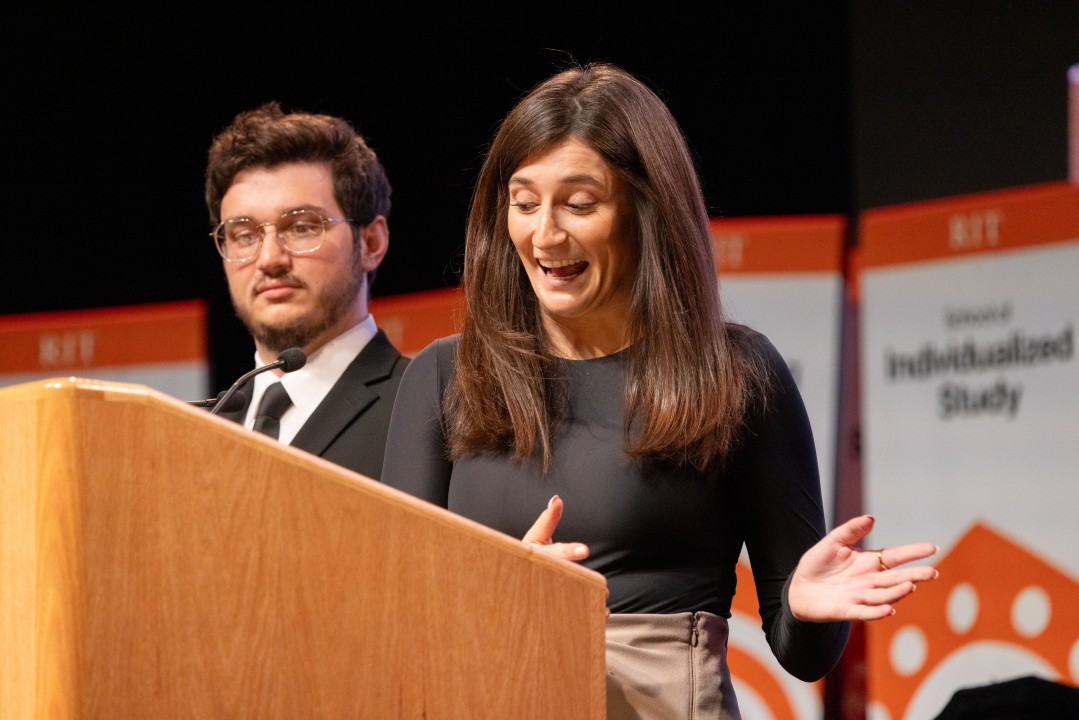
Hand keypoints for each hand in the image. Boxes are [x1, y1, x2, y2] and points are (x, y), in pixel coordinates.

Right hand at [523, 496, 609, 616]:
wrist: (508, 589)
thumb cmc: (526, 559)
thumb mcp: (535, 538)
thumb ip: (548, 521)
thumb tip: (557, 500)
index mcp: (538, 558)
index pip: (554, 554)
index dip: (568, 552)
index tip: (584, 551)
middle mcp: (541, 578)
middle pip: (564, 581)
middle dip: (584, 583)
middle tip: (602, 589)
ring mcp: (545, 597)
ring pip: (568, 601)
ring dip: (588, 601)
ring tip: (602, 601)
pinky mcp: (551, 610)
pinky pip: (570, 615)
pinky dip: (588, 616)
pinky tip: (601, 613)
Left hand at [787, 514, 938, 622]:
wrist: (798, 588)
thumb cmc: (817, 564)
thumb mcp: (832, 542)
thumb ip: (850, 530)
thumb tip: (871, 518)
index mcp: (868, 563)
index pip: (895, 557)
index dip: (913, 553)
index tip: (932, 548)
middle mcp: (869, 581)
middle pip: (896, 578)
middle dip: (915, 576)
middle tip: (933, 572)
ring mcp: (860, 597)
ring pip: (884, 595)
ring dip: (897, 592)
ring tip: (910, 586)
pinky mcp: (847, 610)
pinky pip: (865, 612)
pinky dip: (877, 611)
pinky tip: (889, 609)